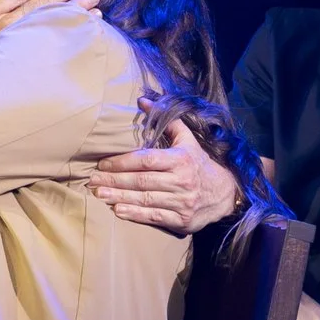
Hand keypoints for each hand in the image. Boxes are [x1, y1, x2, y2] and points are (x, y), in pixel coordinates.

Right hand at [0, 0, 98, 77]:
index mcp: (7, 22)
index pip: (38, 3)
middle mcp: (19, 36)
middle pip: (53, 17)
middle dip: (75, 6)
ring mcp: (27, 54)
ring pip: (58, 34)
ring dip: (78, 23)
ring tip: (97, 15)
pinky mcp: (32, 70)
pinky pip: (56, 54)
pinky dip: (71, 44)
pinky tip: (86, 39)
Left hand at [90, 116, 242, 235]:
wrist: (226, 194)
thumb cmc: (199, 164)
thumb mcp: (187, 141)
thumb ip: (167, 120)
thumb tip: (143, 100)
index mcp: (181, 159)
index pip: (147, 160)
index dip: (123, 162)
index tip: (103, 163)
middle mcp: (182, 181)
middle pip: (142, 181)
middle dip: (115, 180)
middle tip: (93, 180)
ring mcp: (182, 202)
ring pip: (145, 199)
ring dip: (120, 197)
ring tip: (99, 194)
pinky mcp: (181, 220)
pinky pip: (154, 217)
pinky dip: (134, 214)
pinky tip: (117, 210)